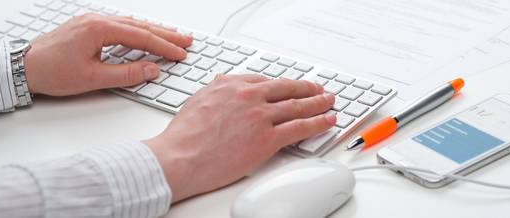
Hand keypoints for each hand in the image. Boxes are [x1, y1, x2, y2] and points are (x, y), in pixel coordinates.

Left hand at [24, 13, 191, 95]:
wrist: (23, 67)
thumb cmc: (52, 72)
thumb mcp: (92, 78)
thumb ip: (126, 74)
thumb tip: (152, 70)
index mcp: (100, 29)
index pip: (141, 37)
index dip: (164, 47)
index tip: (181, 54)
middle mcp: (97, 20)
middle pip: (140, 26)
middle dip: (166, 34)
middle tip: (187, 40)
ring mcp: (92, 21)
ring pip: (131, 24)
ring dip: (154, 31)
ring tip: (173, 36)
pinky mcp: (87, 27)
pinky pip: (120, 25)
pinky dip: (138, 31)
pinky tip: (145, 34)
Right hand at [144, 74, 336, 201]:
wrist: (180, 157)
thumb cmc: (184, 135)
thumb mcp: (198, 100)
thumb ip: (216, 90)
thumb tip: (222, 82)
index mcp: (232, 85)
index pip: (267, 81)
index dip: (284, 84)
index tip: (292, 86)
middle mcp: (249, 97)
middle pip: (287, 89)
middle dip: (307, 89)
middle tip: (319, 89)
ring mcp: (260, 117)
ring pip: (298, 107)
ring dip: (318, 103)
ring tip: (329, 102)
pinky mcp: (267, 139)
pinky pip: (300, 128)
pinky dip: (318, 123)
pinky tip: (327, 121)